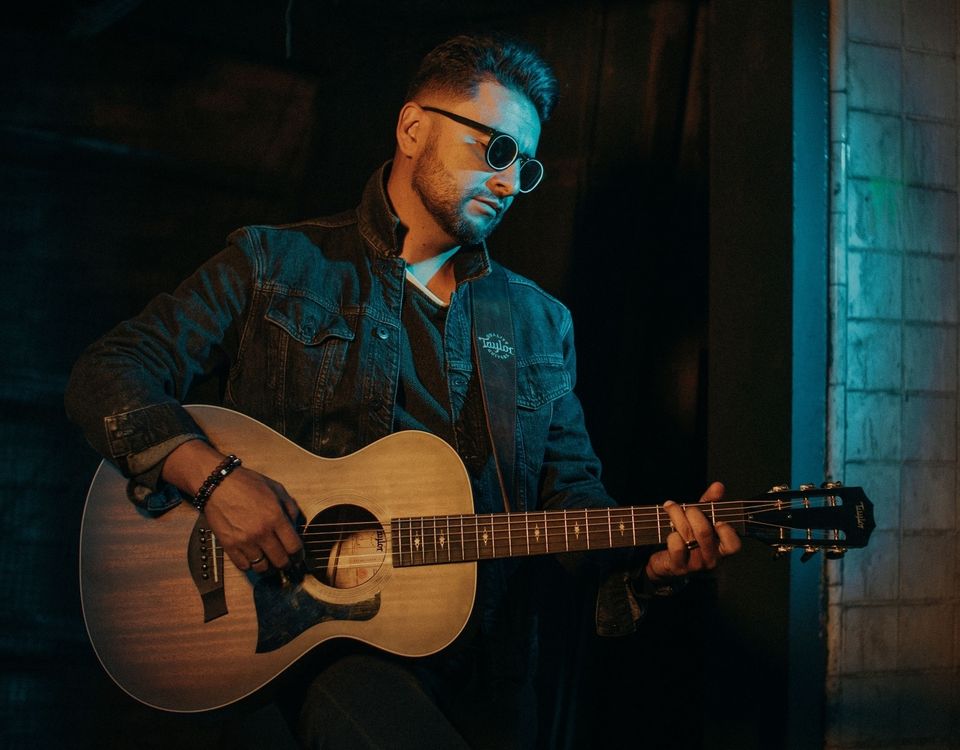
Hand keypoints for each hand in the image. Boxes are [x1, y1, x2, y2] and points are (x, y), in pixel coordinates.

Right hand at [162, 440, 302, 572]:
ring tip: (269, 561)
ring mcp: (244, 541)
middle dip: (286, 564)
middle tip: (286, 562)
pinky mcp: (229, 545)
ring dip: (268, 567)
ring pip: (262, 567)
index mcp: (276, 517)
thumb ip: (291, 509)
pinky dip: (250, 565)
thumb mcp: (277, 489)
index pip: (294, 547)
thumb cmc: (247, 484)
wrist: (219, 484)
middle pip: (280, 561)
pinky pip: (243, 566)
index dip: (299, 556)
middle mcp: (261, 532)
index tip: (298, 557)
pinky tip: (253, 558)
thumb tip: (296, 527)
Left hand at [644, 481, 741, 583]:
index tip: (717, 520)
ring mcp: (695, 564)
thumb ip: (710, 503)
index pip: (733, 545)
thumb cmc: (688, 536)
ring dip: (677, 518)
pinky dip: (672, 536)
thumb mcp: (700, 518)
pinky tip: (669, 531)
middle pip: (704, 533)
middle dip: (692, 514)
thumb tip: (718, 486)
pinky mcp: (679, 567)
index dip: (727, 532)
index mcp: (720, 547)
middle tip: (686, 508)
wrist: (667, 560)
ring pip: (689, 537)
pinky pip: (677, 548)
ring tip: (670, 508)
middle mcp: (711, 558)